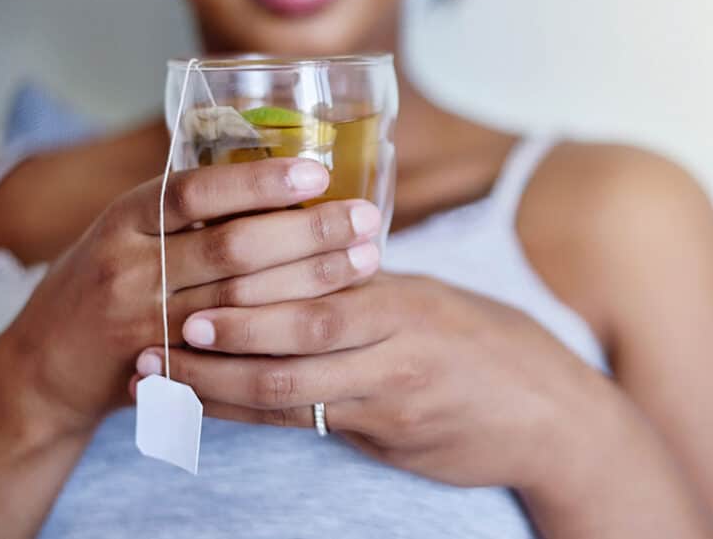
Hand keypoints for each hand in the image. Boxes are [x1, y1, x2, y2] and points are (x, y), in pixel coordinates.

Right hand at [0, 157, 381, 434]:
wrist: (43, 364)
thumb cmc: (106, 279)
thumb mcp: (130, 230)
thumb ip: (189, 208)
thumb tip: (278, 172)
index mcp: (127, 217)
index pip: (195, 189)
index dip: (258, 181)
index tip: (317, 172)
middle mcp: (131, 264)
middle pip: (231, 247)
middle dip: (307, 232)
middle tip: (367, 219)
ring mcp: (143, 321)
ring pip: (239, 303)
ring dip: (310, 280)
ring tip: (366, 259)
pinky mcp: (158, 368)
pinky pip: (230, 352)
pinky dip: (282, 332)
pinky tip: (327, 316)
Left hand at [133, 273, 613, 490]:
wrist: (549, 414)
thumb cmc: (489, 347)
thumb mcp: (436, 302)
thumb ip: (373, 293)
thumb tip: (305, 277)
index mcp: (407, 296)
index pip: (319, 287)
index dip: (252, 292)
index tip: (195, 285)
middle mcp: (399, 342)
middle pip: (298, 335)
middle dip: (224, 337)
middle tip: (163, 332)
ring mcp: (395, 394)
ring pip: (294, 388)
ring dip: (221, 384)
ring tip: (165, 378)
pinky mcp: (392, 434)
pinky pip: (313, 424)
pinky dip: (257, 417)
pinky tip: (216, 412)